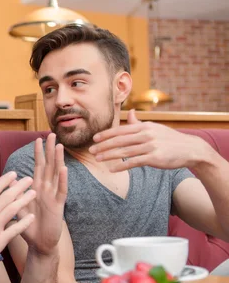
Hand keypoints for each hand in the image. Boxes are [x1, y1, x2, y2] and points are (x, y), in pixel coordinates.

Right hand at [0, 172, 36, 275]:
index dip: (4, 181)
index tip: (13, 174)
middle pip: (6, 198)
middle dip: (18, 187)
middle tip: (29, 179)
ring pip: (12, 211)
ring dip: (23, 201)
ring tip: (33, 193)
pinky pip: (14, 231)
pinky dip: (23, 223)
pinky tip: (32, 217)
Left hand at [18, 134, 67, 255]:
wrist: (39, 244)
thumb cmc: (29, 227)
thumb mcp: (18, 209)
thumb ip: (15, 195)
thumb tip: (10, 181)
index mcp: (36, 189)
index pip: (38, 167)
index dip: (38, 153)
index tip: (37, 139)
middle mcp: (46, 190)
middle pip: (48, 166)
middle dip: (49, 150)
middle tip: (51, 134)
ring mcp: (53, 197)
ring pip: (56, 175)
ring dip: (57, 160)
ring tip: (59, 146)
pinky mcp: (58, 206)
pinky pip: (61, 191)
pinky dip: (62, 180)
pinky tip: (63, 169)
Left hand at [90, 109, 204, 171]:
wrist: (191, 149)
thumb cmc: (170, 139)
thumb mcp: (155, 127)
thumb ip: (140, 123)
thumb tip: (131, 113)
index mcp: (144, 127)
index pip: (120, 129)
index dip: (106, 134)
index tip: (94, 138)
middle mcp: (146, 134)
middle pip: (119, 140)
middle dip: (103, 145)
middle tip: (91, 150)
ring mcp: (151, 146)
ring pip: (124, 151)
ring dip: (109, 155)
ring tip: (97, 159)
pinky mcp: (155, 158)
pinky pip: (134, 162)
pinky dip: (122, 166)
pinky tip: (112, 169)